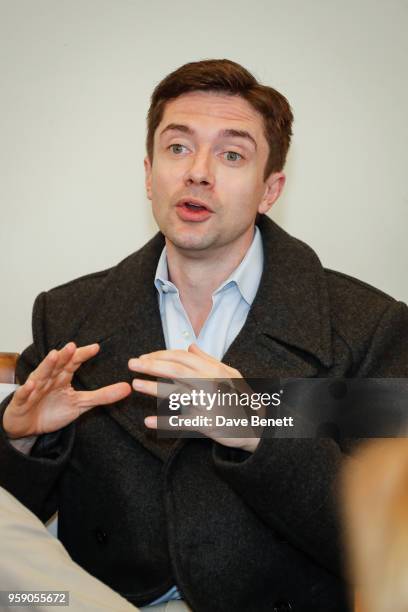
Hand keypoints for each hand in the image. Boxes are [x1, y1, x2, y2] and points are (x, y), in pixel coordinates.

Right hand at [3, 342, 130, 438]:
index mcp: (62, 377)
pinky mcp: (22, 401)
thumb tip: (128, 388)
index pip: (73, 362)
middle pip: (57, 365)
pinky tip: (31, 384)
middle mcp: (48, 379)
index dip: (83, 355)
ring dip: (47, 365)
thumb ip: (103, 395)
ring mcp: (34, 389)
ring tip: (54, 355)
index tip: (96, 348)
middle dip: (64, 355)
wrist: (28, 427)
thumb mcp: (81, 404)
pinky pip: (24, 395)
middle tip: (73, 346)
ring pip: (40, 375)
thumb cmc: (52, 411)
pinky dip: (27, 390)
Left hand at [128, 343, 259, 452]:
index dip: (160, 355)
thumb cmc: (240, 396)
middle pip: (175, 370)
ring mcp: (208, 403)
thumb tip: (190, 346)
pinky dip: (164, 422)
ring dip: (153, 389)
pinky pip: (181, 423)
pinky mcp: (207, 423)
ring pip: (176, 393)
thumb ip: (208, 359)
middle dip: (151, 365)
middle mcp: (209, 383)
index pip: (181, 357)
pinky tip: (147, 421)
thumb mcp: (229, 372)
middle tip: (131, 364)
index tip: (144, 357)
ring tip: (135, 385)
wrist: (257, 424)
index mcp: (212, 369)